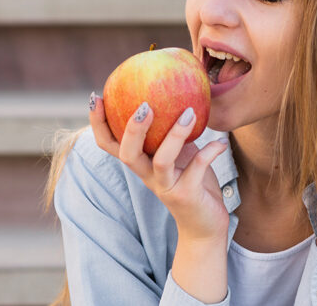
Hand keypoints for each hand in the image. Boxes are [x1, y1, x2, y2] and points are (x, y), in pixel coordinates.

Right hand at [89, 94, 229, 241]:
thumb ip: (172, 130)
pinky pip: (197, 168)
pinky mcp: (187, 195)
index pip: (109, 144)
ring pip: (161, 161)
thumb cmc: (191, 181)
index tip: (96, 96)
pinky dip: (210, 152)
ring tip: (189, 113)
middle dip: (133, 130)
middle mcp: (147, 176)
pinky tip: (221, 142)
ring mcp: (166, 187)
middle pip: (127, 155)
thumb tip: (179, 91)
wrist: (205, 225)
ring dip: (174, 135)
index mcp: (140, 163)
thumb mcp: (180, 152)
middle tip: (144, 105)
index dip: (98, 123)